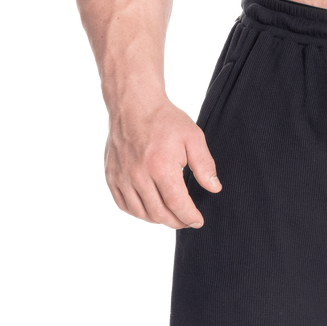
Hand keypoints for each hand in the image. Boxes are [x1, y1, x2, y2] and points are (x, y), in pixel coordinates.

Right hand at [101, 97, 221, 230]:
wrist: (133, 104)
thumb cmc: (165, 120)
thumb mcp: (192, 137)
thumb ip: (205, 165)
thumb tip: (214, 188)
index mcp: (160, 166)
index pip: (177, 204)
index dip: (190, 217)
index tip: (198, 220)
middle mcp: (138, 174)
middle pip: (159, 213)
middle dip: (177, 221)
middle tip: (186, 220)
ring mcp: (122, 176)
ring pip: (141, 213)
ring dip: (158, 220)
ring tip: (171, 216)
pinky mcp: (111, 176)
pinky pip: (123, 205)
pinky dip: (138, 213)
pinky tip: (150, 209)